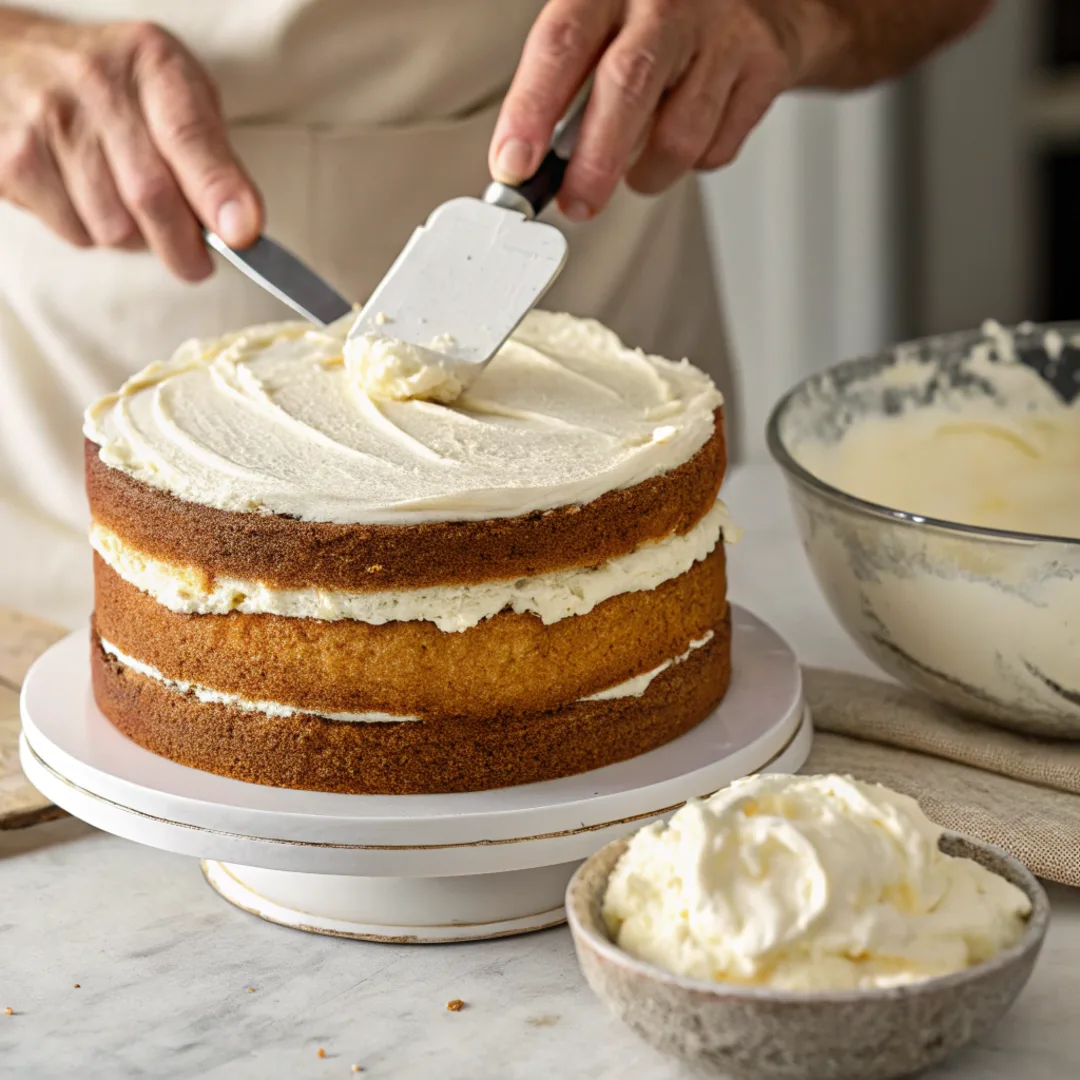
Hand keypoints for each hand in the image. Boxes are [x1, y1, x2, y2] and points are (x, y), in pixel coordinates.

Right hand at [0, 14, 261, 280]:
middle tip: (196, 264)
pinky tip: (85, 197)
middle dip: (184, 248)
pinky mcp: (12, 160)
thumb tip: (240, 226)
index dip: (217, 191)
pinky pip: (75, 233)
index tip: (242, 235)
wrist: (13, 59)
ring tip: (127, 205)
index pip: (189, 136)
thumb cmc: (118, 87)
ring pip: (114, 228)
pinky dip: (91, 233)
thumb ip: (213, 155)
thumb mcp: (177, 94)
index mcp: (152, 64)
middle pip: (151, 196)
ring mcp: (47, 121)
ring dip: (134, 238)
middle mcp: (96, 84)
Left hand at [490, 0, 842, 219]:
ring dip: (649, 173)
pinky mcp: (765, 64)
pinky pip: (717, 146)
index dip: (531, 110)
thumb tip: (527, 164)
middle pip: (625, 88)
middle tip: (576, 204)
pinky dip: (694, 161)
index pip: (561, 44)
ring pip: (679, 133)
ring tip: (638, 170)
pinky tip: (688, 135)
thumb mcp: (608, 22)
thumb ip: (568, 84)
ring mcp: (723, 29)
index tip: (513, 166)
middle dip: (594, 163)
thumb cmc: (666, 18)